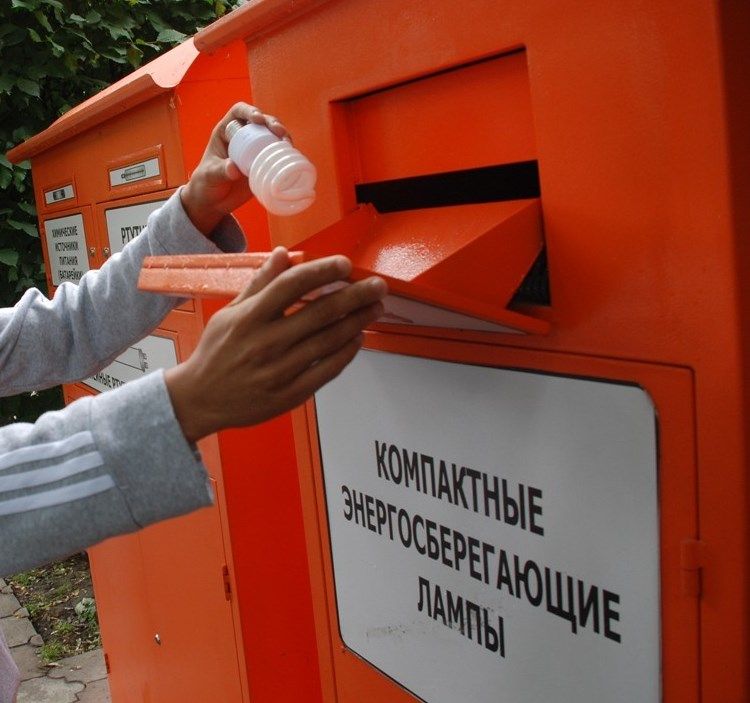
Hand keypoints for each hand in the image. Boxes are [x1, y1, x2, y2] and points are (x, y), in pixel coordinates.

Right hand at [164, 249, 386, 442]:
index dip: (321, 272)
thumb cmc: (216, 353)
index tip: (344, 264)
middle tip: (378, 286)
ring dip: (358, 322)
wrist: (200, 400)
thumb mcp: (229, 313)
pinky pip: (327, 370)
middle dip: (355, 296)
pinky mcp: (290, 393)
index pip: (291, 286)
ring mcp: (280, 370)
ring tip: (375, 308)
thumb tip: (283, 254)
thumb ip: (259, 284)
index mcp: (249, 318)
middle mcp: (266, 342)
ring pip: (328, 341)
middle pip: (319, 313)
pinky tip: (358, 338)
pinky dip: (346, 353)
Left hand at [180, 102, 288, 234]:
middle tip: (279, 133)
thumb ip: (220, 171)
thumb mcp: (210, 176)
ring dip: (282, 136)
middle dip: (272, 122)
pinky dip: (285, 154)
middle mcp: (242, 137)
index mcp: (226, 132)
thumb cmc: (206, 184)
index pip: (239, 113)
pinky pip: (276, 155)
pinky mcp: (263, 165)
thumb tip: (234, 169)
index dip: (250, 111)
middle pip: (260, 122)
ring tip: (287, 143)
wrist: (214, 202)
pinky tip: (291, 156)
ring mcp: (254, 151)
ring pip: (271, 136)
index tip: (258, 120)